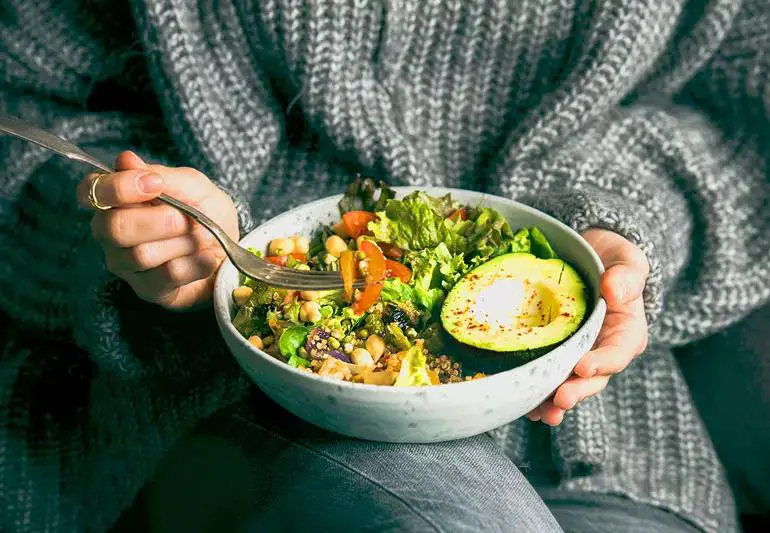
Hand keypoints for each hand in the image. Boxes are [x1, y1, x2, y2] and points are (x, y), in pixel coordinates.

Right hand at [76, 151, 238, 309]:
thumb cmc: (206, 212)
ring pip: (141, 254)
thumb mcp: (193, 186)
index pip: (91, 191)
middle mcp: (110, 233)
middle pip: (114, 228)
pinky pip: (166, 276)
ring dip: (183, 242)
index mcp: (115, 200)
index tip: (155, 184)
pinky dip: (195, 264)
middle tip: (186, 218)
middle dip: (158, 220)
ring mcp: (126, 265)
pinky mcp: (148, 290)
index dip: (118, 188)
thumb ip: (162, 175)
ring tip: (202, 238)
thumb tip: (125, 160)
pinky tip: (208, 258)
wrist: (231, 248)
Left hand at [527, 228, 649, 425]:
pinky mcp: (556, 354)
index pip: (618, 352)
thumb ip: (626, 276)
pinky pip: (548, 376)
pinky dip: (536, 391)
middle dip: (576, 391)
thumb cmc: (612, 259)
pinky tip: (522, 403)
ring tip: (540, 414)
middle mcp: (602, 349)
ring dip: (554, 402)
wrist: (588, 257)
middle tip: (560, 399)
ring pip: (569, 384)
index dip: (602, 363)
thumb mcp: (626, 260)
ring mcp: (578, 355)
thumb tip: (614, 290)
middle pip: (593, 378)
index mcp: (626, 331)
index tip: (583, 368)